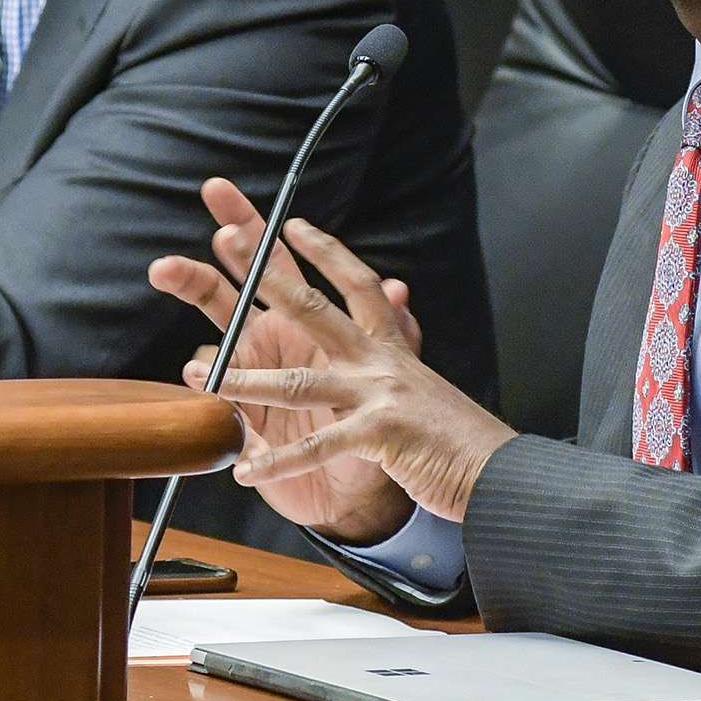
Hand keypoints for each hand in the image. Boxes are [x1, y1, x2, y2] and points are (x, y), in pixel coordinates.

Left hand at [148, 178, 514, 542]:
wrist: (501, 476)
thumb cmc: (455, 436)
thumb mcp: (420, 381)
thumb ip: (401, 337)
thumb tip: (395, 288)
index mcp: (390, 347)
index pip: (356, 284)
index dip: (324, 252)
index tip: (291, 224)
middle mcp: (381, 362)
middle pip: (314, 307)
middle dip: (265, 273)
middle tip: (224, 236)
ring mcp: (379, 397)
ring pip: (300, 380)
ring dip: (246, 379)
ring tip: (199, 375)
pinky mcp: (380, 439)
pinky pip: (319, 449)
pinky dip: (280, 462)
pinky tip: (246, 470)